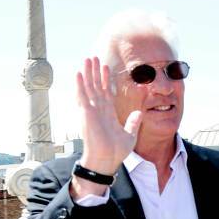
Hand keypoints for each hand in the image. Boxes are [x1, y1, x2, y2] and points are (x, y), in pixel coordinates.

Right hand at [76, 57, 142, 174]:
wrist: (107, 160)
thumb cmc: (116, 152)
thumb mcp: (129, 135)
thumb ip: (133, 123)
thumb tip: (140, 113)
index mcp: (107, 114)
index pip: (106, 93)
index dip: (106, 80)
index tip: (106, 68)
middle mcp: (98, 111)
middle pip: (96, 87)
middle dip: (95, 72)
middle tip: (94, 58)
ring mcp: (92, 112)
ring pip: (89, 88)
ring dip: (88, 73)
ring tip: (87, 59)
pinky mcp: (87, 114)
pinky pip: (83, 97)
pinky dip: (80, 85)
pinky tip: (79, 73)